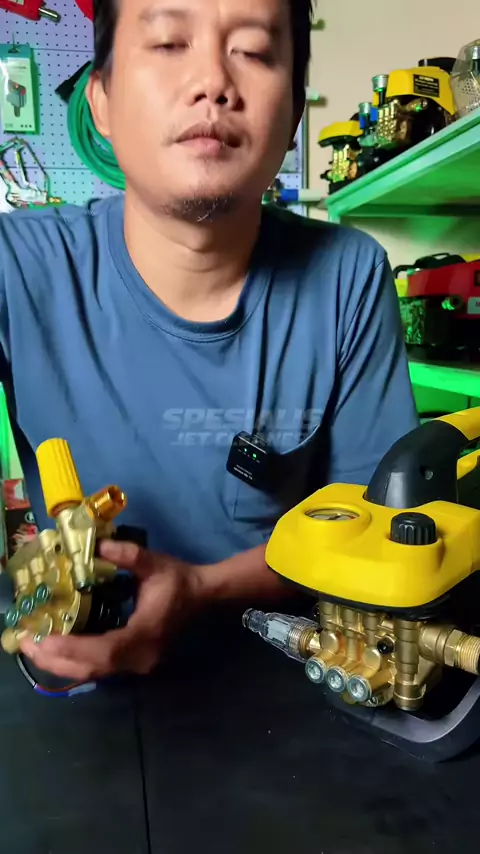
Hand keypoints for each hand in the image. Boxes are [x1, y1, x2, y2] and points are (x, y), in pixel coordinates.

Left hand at [19, 540, 199, 681]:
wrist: (203, 596)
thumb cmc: (178, 580)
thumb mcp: (154, 563)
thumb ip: (128, 555)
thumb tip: (97, 547)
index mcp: (145, 635)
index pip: (105, 650)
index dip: (72, 648)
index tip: (43, 639)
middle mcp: (139, 658)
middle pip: (91, 668)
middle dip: (54, 658)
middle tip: (24, 642)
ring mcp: (137, 664)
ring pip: (92, 672)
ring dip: (59, 663)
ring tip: (30, 647)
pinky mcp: (132, 663)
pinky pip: (97, 668)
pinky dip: (72, 662)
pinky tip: (52, 651)